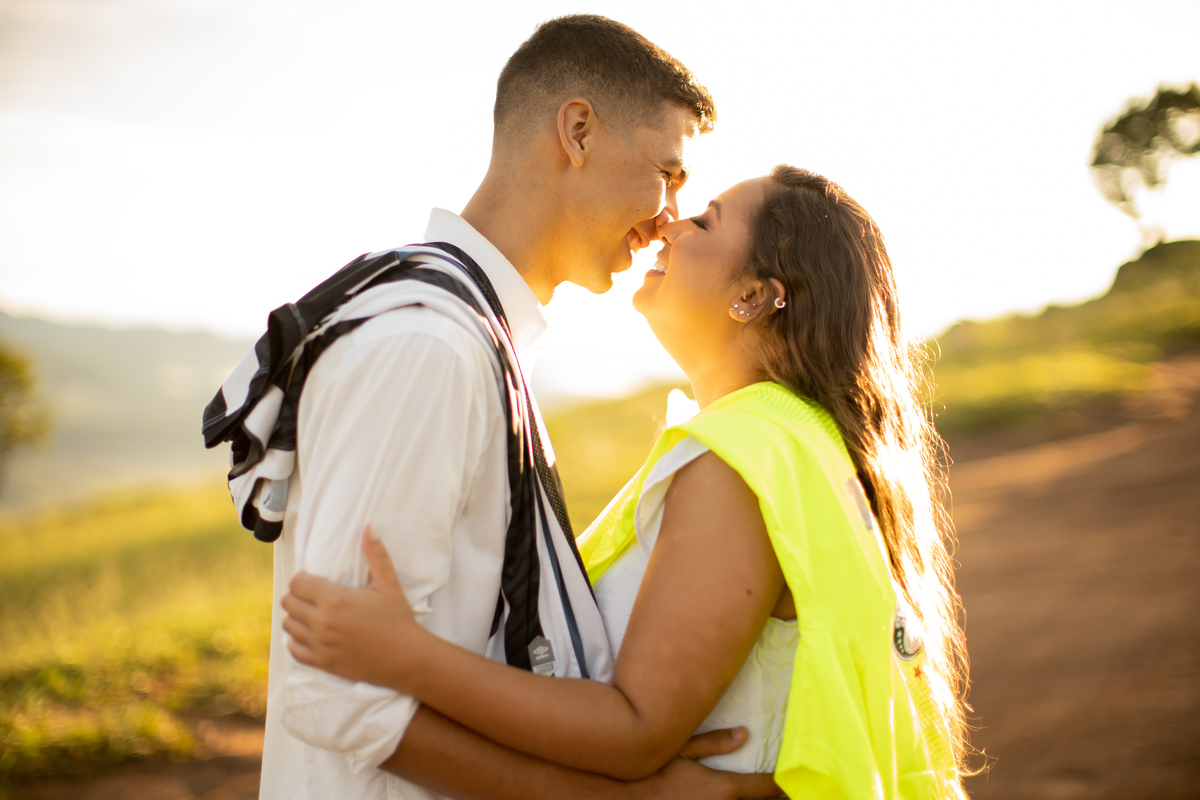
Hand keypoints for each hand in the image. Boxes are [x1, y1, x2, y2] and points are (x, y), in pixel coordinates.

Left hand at [282, 526, 426, 686]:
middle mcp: (322, 622)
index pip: (297, 583)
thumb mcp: (389, 584)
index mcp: (334, 600)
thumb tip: (370, 527)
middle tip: (312, 597)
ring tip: (311, 614)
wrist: (406, 657)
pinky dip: (297, 641)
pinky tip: (309, 635)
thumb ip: (376, 555)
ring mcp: (320, 644)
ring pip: (288, 625)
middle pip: (288, 603)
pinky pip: (294, 650)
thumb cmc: (398, 618)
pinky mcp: (322, 662)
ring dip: (296, 618)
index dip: (302, 580)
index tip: (313, 581)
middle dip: (297, 597)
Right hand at [625, 727, 782, 799]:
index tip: (792, 777)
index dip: (783, 783)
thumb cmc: (652, 772)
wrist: (622, 798)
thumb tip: (743, 734)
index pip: (767, 787)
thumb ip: (714, 742)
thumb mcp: (681, 748)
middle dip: (773, 797)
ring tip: (762, 794)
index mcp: (724, 789)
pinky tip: (733, 798)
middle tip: (782, 789)